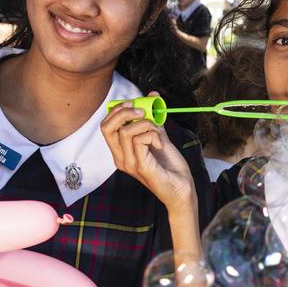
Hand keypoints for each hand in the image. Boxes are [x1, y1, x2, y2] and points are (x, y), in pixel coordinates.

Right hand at [101, 96, 196, 212]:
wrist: (182, 189)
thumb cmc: (170, 167)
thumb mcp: (159, 138)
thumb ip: (152, 120)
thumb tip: (151, 97)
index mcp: (121, 152)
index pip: (105, 126)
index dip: (117, 111)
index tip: (134, 104)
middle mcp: (121, 158)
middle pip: (107, 127)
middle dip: (124, 112)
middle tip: (142, 113)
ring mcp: (129, 164)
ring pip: (125, 131)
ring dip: (146, 124)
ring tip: (158, 133)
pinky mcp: (141, 167)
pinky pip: (140, 140)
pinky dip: (153, 134)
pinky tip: (160, 143)